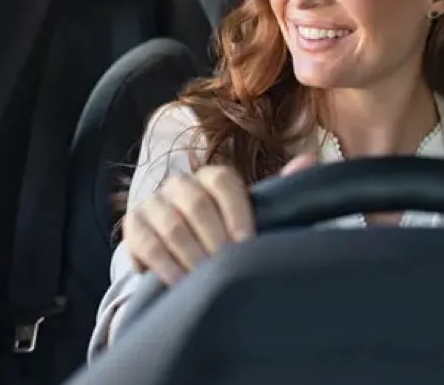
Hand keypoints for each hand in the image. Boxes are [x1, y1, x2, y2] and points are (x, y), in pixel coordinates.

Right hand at [123, 153, 319, 283]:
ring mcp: (154, 205)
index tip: (247, 242)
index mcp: (211, 179)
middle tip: (227, 265)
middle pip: (195, 202)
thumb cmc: (223, 236)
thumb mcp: (251, 216)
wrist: (181, 256)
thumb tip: (309, 161)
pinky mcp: (134, 228)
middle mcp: (180, 185)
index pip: (221, 181)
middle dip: (214, 239)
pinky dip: (165, 265)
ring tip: (206, 277)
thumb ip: (279, 192)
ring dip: (191, 254)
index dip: (236, 211)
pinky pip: (147, 243)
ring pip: (171, 225)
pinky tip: (181, 281)